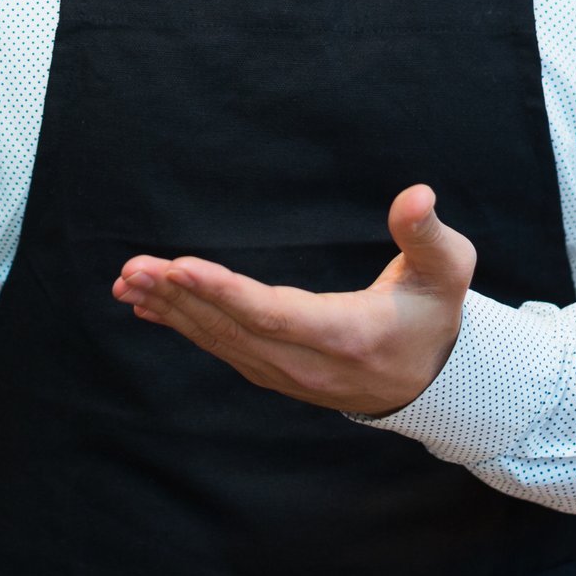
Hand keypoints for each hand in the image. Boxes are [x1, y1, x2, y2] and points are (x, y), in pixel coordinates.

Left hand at [110, 184, 472, 417]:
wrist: (430, 381)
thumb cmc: (434, 312)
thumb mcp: (447, 271)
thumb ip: (427, 234)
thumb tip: (417, 193)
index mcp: (348, 336)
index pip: (275, 315)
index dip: (225, 293)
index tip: (181, 266)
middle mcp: (309, 364)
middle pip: (234, 330)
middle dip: (180, 297)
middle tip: (134, 268)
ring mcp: (287, 374)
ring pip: (219, 341)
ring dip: (171, 310)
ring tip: (128, 280)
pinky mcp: (273, 372)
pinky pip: (219, 347)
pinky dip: (181, 325)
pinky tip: (146, 305)